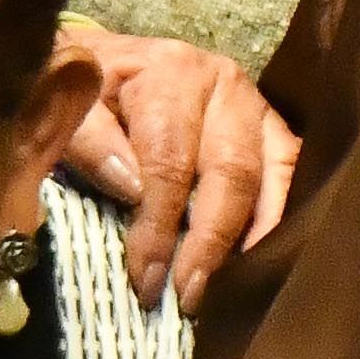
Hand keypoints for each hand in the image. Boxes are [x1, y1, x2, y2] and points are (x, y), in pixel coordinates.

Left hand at [64, 27, 299, 310]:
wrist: (98, 61)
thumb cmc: (82, 93)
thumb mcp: (69, 110)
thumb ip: (91, 144)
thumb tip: (134, 192)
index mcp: (169, 73)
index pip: (170, 163)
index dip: (160, 228)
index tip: (147, 280)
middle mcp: (222, 83)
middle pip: (232, 172)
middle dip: (210, 243)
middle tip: (189, 297)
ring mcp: (253, 103)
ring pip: (271, 175)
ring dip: (253, 238)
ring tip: (230, 291)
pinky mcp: (270, 125)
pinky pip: (290, 172)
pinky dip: (278, 217)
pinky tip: (260, 261)